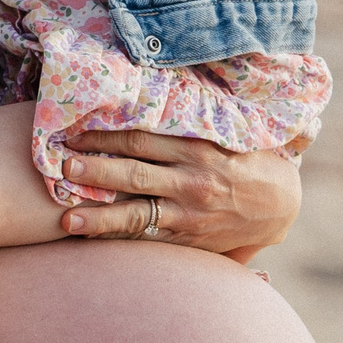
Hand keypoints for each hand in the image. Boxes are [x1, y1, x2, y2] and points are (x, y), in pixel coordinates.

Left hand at [59, 131, 299, 254]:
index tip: (73, 131)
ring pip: (137, 214)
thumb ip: (186, 126)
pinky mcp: (189, 239)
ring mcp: (189, 214)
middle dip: (95, 171)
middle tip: (61, 166)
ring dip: (99, 217)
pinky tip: (91, 239)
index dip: (104, 135)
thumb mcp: (223, 134)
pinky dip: (119, 239)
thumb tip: (142, 102)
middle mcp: (191, 181)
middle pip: (134, 173)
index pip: (142, 138)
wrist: (281, 205)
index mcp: (198, 148)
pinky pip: (149, 239)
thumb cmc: (246, 161)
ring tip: (67, 218)